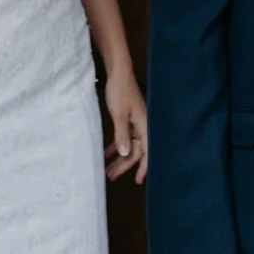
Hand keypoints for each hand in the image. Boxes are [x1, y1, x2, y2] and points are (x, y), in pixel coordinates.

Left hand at [104, 70, 148, 184]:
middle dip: (124, 165)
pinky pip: (123, 137)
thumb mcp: (119, 115)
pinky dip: (116, 145)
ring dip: (119, 157)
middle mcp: (142, 126)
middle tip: (112, 176)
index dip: (143, 168)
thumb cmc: (120, 92)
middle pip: (135, 151)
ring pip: (128, 145)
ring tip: (108, 169)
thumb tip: (125, 154)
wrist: (118, 73)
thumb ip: (122, 135)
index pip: (146, 152)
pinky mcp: (127, 118)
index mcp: (144, 126)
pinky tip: (107, 153)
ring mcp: (134, 122)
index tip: (138, 181)